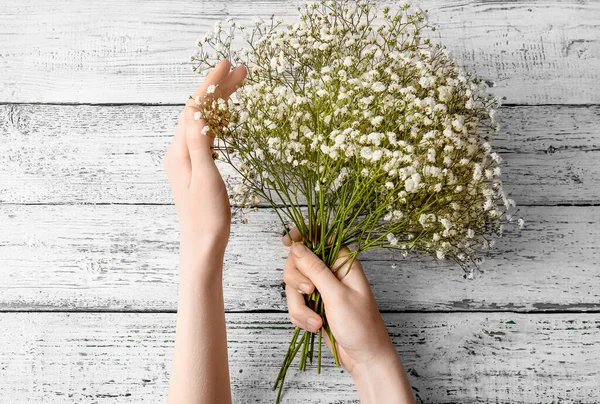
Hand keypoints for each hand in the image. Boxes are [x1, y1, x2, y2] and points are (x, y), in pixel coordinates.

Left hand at [163, 59, 246, 259]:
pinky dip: (219, 120)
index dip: (210, 85)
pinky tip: (229, 115)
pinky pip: (206, 134)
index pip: (194, 108)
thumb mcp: (205, 179)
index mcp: (179, 152)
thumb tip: (196, 110)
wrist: (202, 245)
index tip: (227, 64)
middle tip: (242, 70)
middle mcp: (179, 151)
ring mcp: (186, 159)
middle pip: (198, 111)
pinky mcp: (196, 167)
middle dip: (218, 89)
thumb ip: (199, 144)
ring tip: (240, 84)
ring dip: (220, 102)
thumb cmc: (207, 218)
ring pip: (203, 121)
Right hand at [282, 228, 414, 402]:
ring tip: (317, 322)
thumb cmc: (360, 326)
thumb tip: (297, 246)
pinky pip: (295, 304)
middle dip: (298, 282)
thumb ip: (315, 269)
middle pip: (298, 262)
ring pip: (293, 287)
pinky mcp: (314, 306)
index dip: (301, 238)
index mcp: (342, 262)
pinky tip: (315, 327)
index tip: (286, 242)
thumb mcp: (337, 295)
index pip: (318, 238)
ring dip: (300, 307)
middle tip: (309, 293)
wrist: (364, 358)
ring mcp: (321, 290)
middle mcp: (331, 272)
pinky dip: (301, 317)